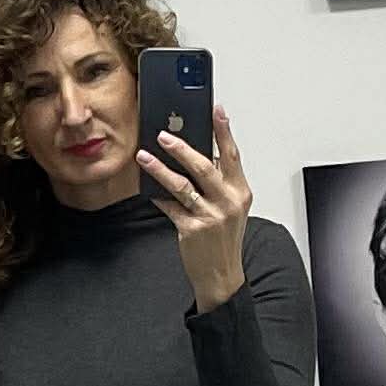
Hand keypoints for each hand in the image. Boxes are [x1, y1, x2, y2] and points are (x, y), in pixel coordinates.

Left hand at [136, 103, 250, 310]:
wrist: (221, 276)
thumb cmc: (223, 240)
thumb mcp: (230, 209)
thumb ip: (219, 184)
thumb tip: (196, 156)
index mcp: (240, 192)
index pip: (231, 155)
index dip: (223, 130)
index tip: (216, 110)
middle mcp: (228, 202)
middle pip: (204, 166)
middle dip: (182, 147)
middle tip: (163, 134)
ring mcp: (210, 216)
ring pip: (182, 185)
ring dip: (160, 169)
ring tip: (145, 158)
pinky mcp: (192, 229)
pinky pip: (170, 207)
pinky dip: (158, 196)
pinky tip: (148, 189)